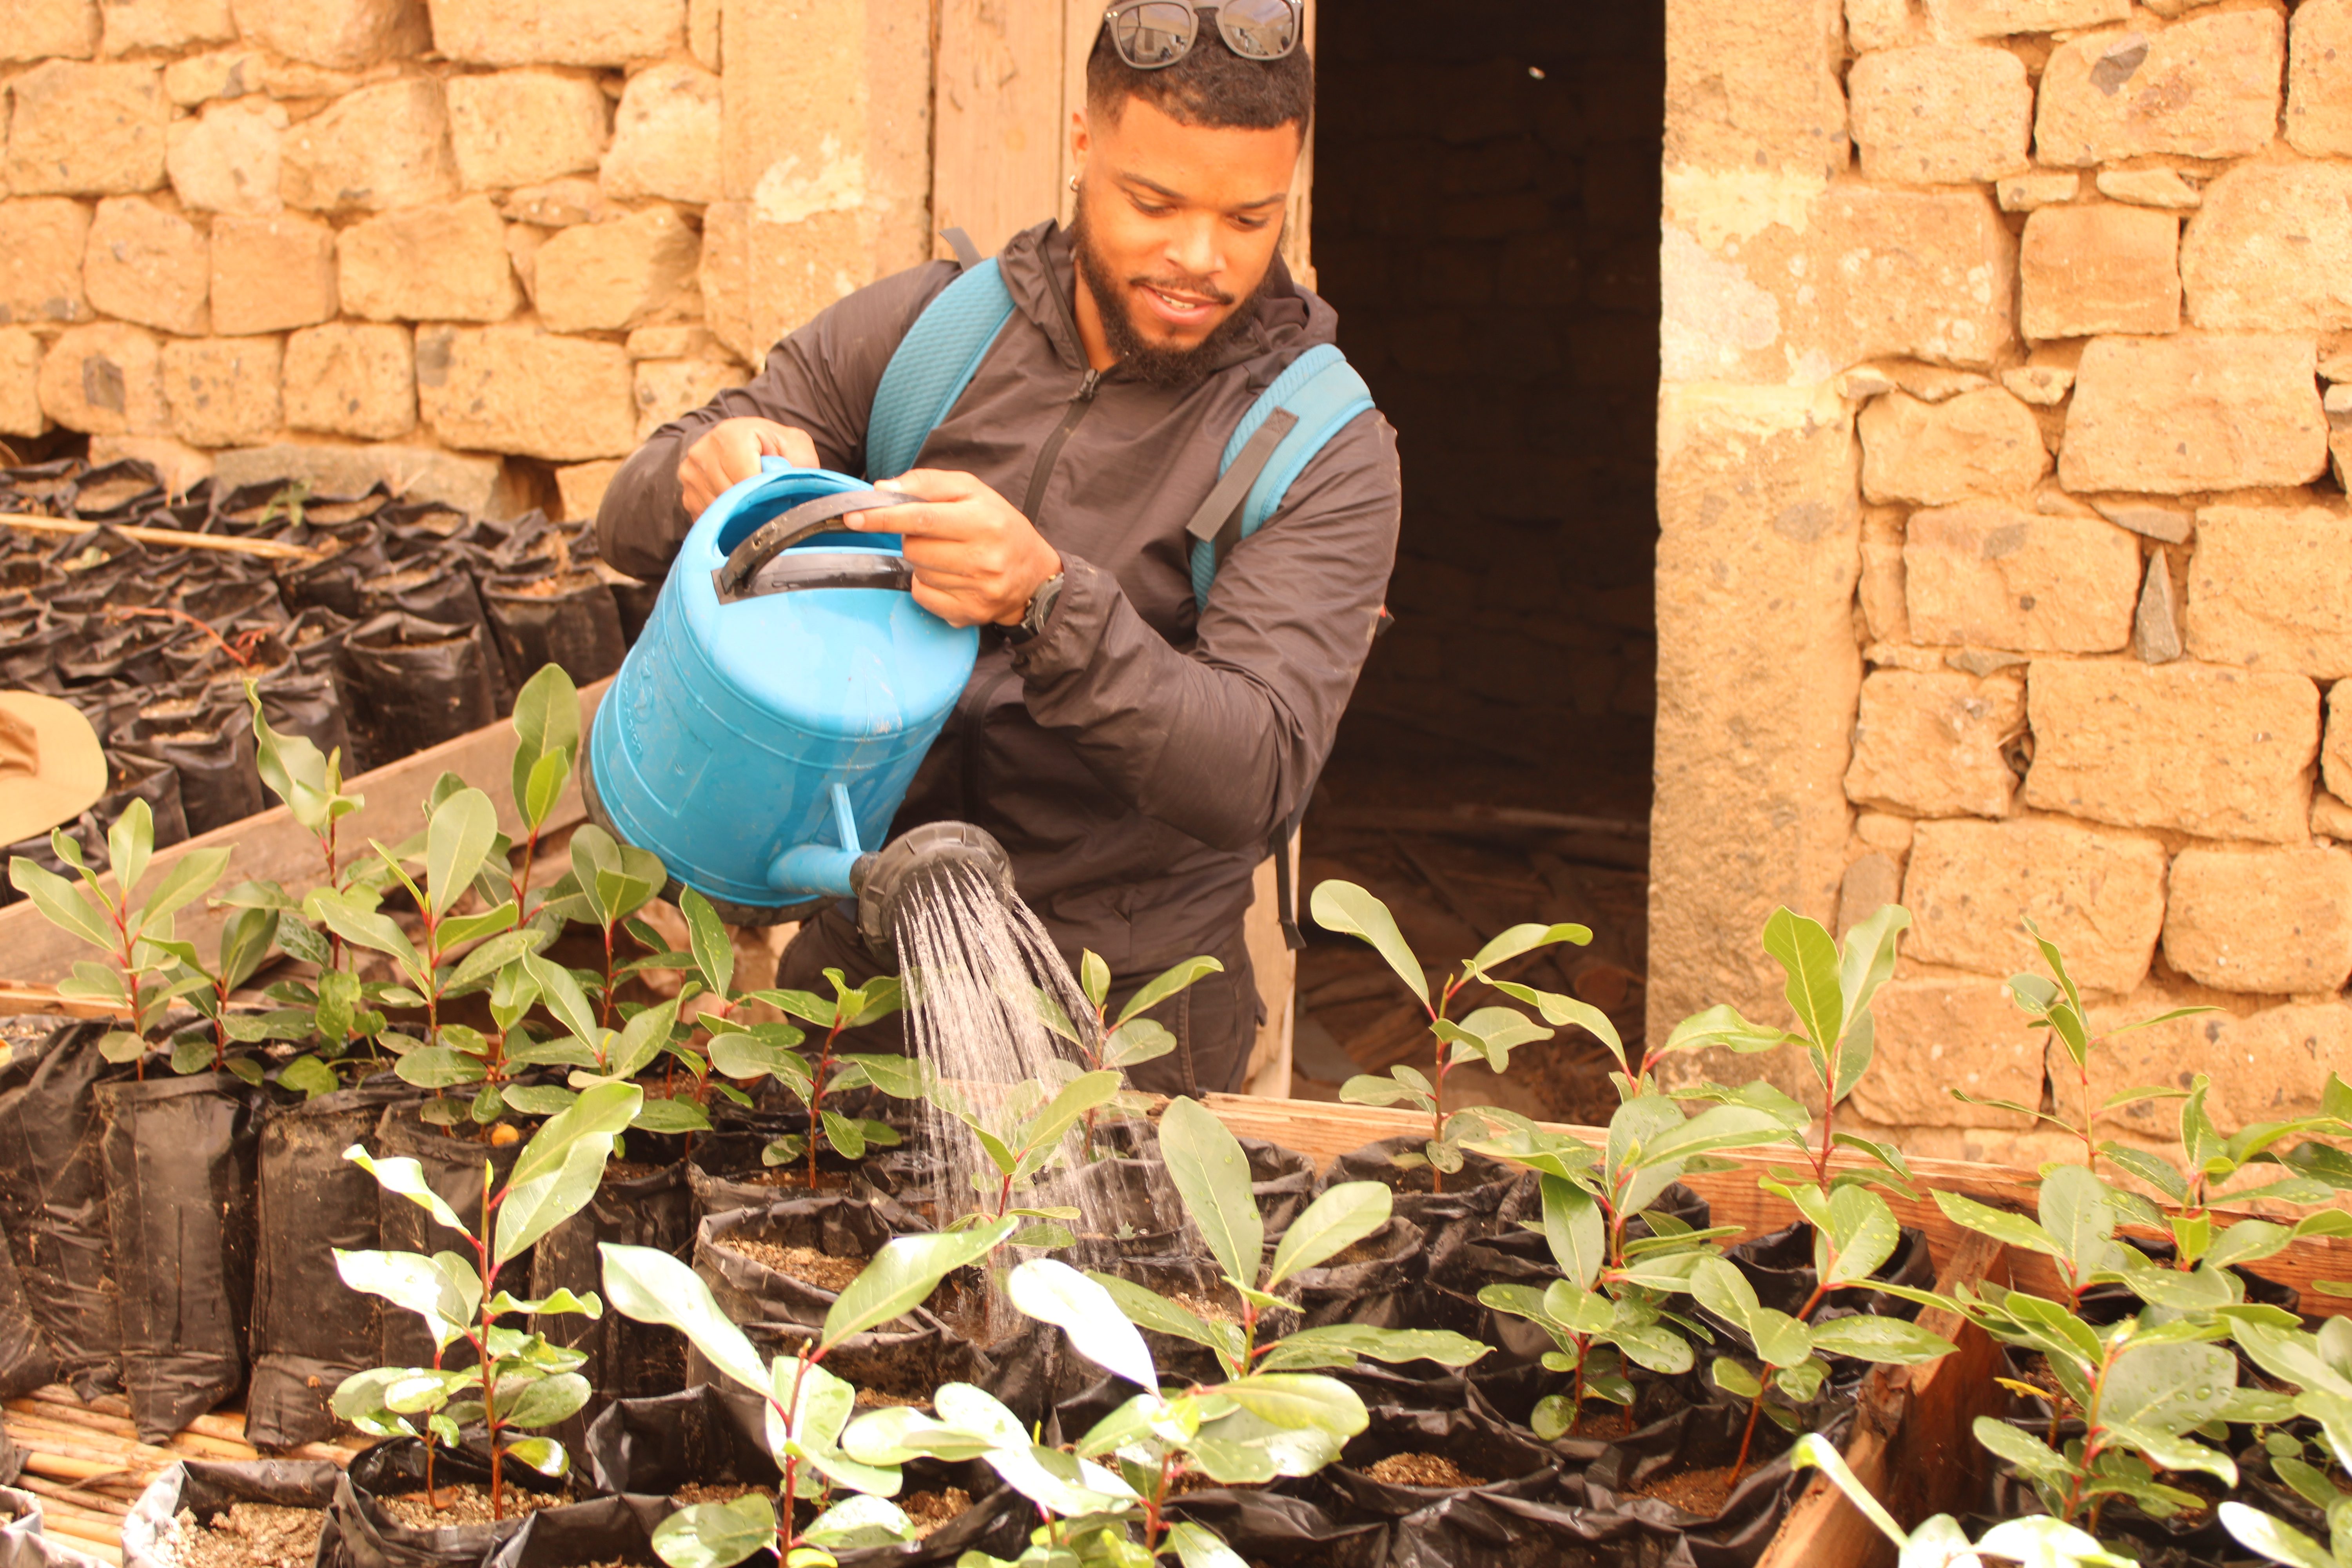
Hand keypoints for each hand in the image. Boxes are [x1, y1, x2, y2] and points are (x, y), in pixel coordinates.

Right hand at [677, 418, 818, 518]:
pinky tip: (738, 509)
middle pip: (730, 497)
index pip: (746, 479)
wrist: (745, 443)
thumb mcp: (795, 446)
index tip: (779, 499)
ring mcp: (690, 475)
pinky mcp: (687, 495)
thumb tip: (796, 491)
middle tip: (769, 503)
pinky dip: (726, 520)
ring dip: (738, 515)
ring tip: (754, 503)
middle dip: (753, 506)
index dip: (765, 495)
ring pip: (718, 512)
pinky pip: (708, 520)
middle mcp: (703, 452)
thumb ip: (799, 463)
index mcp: (730, 435)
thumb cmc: (774, 446)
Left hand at [847, 469, 1062, 628]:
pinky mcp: (970, 613)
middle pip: (915, 548)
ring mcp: (978, 589)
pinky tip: (948, 577)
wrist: (1033, 575)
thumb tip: (883, 489)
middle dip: (912, 539)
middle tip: (933, 535)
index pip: (921, 518)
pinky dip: (926, 585)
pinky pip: (924, 596)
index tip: (854, 516)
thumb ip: (927, 483)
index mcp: (984, 520)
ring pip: (918, 572)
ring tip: (948, 556)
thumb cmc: (997, 525)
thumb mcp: (972, 491)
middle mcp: (984, 557)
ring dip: (922, 562)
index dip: (883, 517)